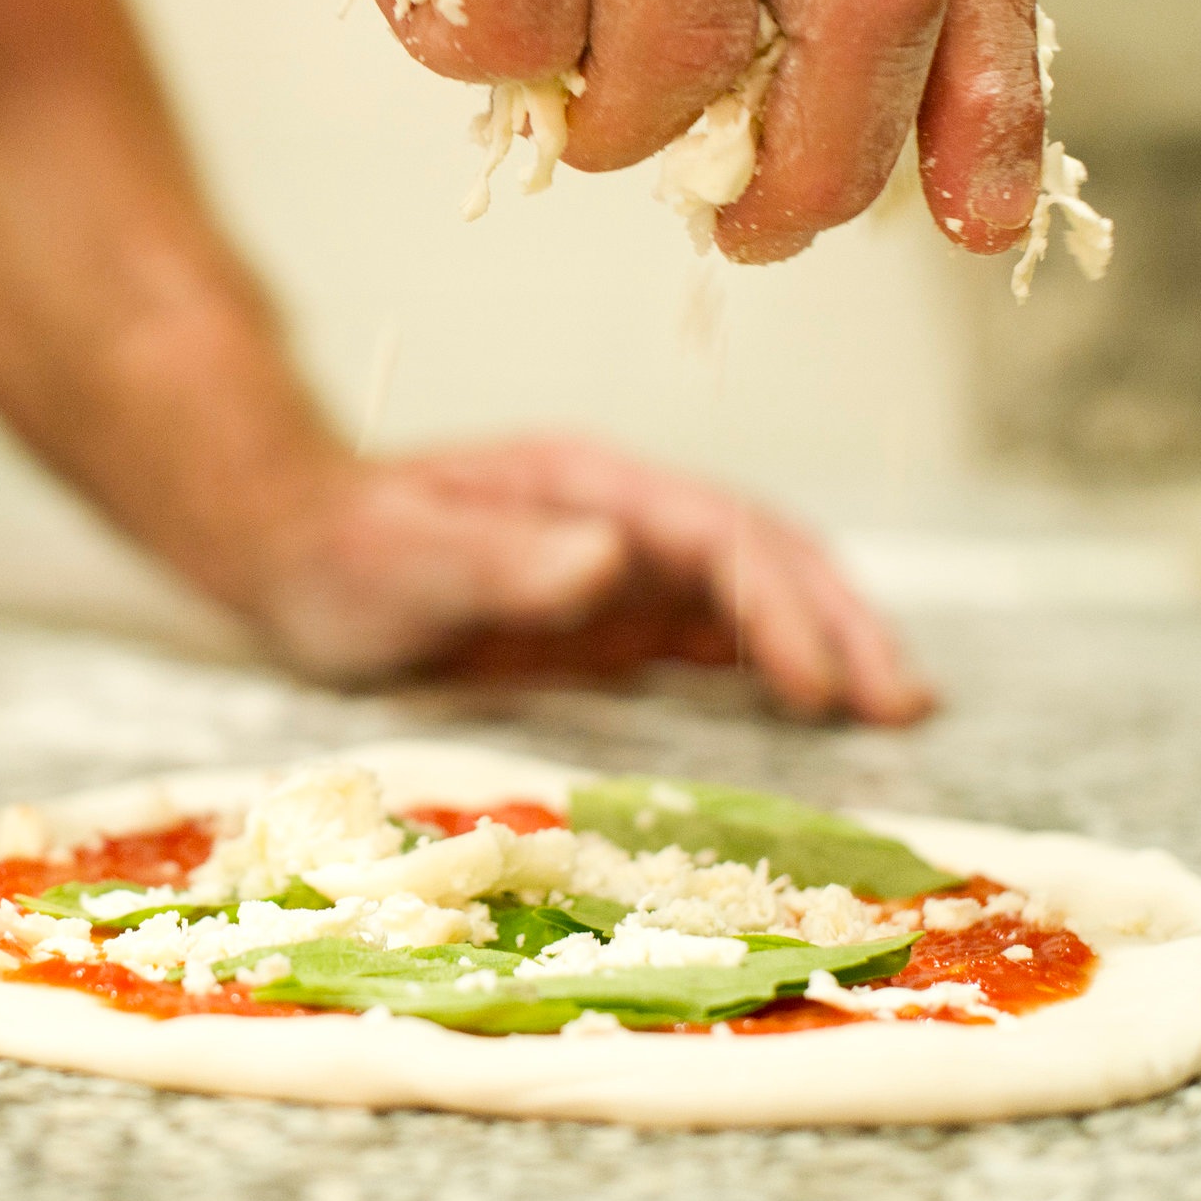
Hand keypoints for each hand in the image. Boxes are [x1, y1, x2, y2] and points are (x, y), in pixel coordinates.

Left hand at [250, 438, 930, 724]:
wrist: (297, 556)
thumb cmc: (343, 556)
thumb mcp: (405, 560)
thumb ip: (500, 559)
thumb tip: (612, 556)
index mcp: (586, 486)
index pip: (714, 536)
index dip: (775, 603)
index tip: (816, 682)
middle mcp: (623, 518)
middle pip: (762, 556)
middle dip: (837, 622)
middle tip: (903, 704)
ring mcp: (624, 566)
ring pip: (757, 595)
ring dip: (828, 645)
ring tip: (898, 712)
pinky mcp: (613, 618)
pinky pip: (715, 638)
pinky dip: (776, 670)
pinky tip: (823, 714)